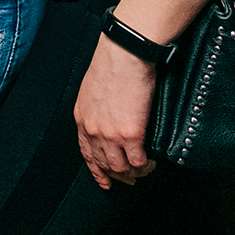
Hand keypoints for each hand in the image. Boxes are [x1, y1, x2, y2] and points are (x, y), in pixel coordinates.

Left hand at [73, 35, 159, 188]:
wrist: (123, 54)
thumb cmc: (111, 64)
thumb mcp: (93, 89)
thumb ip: (97, 109)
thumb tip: (109, 119)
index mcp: (82, 117)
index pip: (86, 153)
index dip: (96, 170)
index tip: (104, 180)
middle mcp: (93, 129)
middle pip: (104, 164)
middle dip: (118, 176)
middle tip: (130, 180)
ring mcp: (110, 134)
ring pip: (121, 168)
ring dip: (134, 173)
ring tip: (145, 170)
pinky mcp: (130, 134)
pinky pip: (138, 161)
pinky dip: (146, 166)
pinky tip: (152, 162)